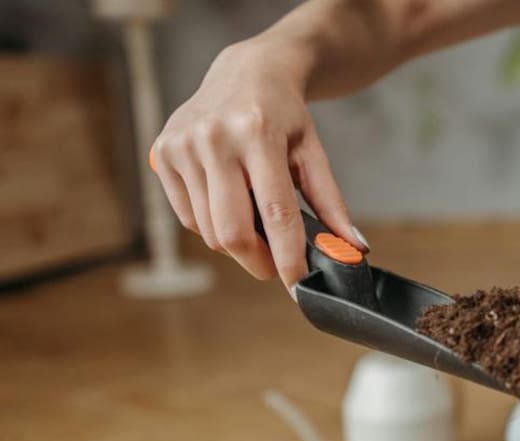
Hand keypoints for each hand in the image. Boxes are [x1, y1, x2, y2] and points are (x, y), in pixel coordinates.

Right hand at [151, 40, 366, 291]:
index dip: (287, 258)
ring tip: (255, 223)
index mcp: (258, 133)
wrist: (246, 71)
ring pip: (208, 231)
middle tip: (275, 266)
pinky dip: (211, 224)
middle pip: (231, 231)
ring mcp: (183, 145)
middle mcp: (215, 137)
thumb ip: (331, 203)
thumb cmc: (284, 115)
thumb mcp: (312, 152)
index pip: (274, 213)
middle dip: (257, 262)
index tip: (297, 286)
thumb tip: (352, 249)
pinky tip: (228, 202)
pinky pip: (188, 217)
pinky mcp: (162, 153)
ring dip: (236, 243)